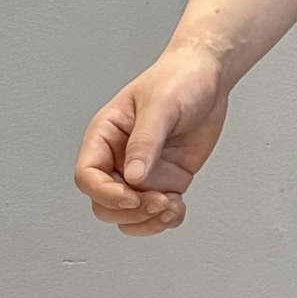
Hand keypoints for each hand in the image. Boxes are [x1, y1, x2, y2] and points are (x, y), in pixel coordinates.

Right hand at [73, 46, 228, 234]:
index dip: (105, 193)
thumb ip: (146, 141)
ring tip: (171, 206)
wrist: (208, 76)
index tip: (132, 196)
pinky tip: (178, 208)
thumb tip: (134, 175)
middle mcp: (119, 157)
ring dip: (147, 221)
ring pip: (129, 213)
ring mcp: (143, 171)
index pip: (88, 175)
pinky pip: (157, 211)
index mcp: (105, 135)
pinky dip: (166, 219)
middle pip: (105, 203)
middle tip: (158, 200)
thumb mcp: (161, 106)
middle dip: (130, 210)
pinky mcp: (166, 179)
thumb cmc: (178, 79)